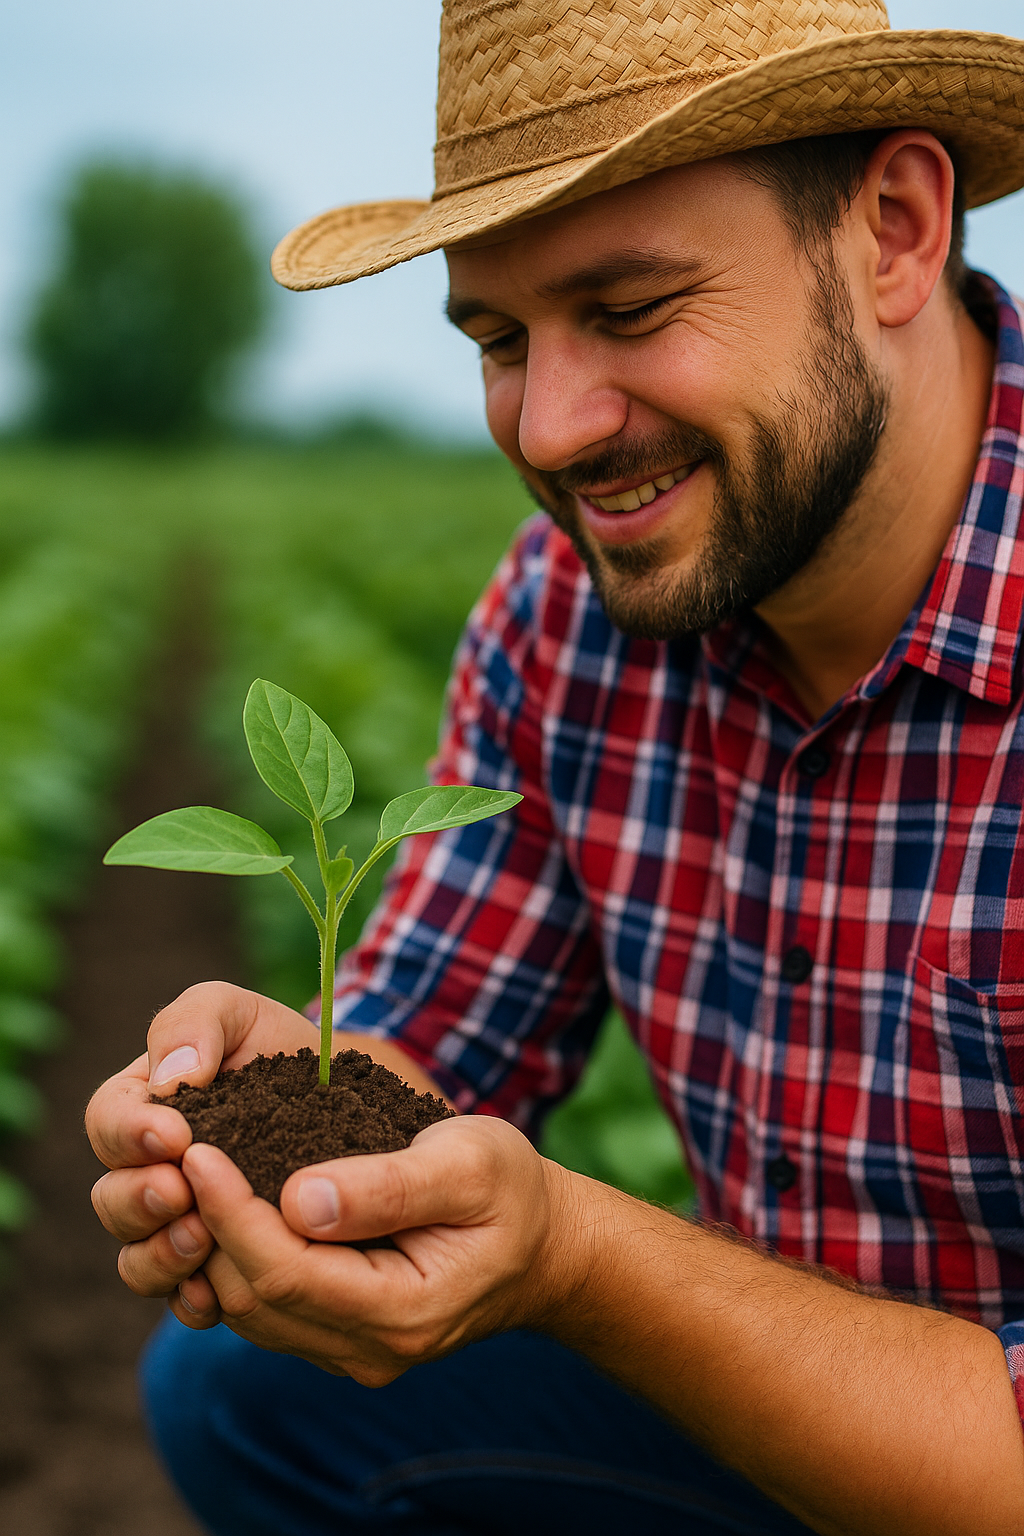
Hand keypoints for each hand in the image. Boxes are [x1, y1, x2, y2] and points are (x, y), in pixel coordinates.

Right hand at [87, 981, 321, 1303]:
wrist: (340, 1097)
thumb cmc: (275, 1046)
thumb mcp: (237, 1013)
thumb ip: (192, 1025)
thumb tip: (172, 1079)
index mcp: (138, 1109)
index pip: (107, 1123)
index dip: (131, 1133)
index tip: (173, 1133)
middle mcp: (145, 1175)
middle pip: (113, 1201)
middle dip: (140, 1199)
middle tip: (178, 1190)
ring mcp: (176, 1228)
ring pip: (139, 1261)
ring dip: (161, 1254)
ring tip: (200, 1235)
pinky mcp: (215, 1270)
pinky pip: (186, 1301)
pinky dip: (194, 1301)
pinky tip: (216, 1293)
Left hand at [167, 1114, 580, 1384]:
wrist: (544, 1247)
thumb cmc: (511, 1191)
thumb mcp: (469, 1163)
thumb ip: (388, 1185)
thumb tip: (297, 1199)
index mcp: (405, 1309)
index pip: (284, 1271)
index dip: (231, 1212)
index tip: (199, 1149)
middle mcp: (371, 1348)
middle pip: (254, 1297)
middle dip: (210, 1225)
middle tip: (179, 1151)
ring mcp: (352, 1352)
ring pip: (248, 1311)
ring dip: (215, 1244)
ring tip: (196, 1172)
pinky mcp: (340, 1338)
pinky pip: (266, 1309)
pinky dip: (238, 1257)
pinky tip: (230, 1204)